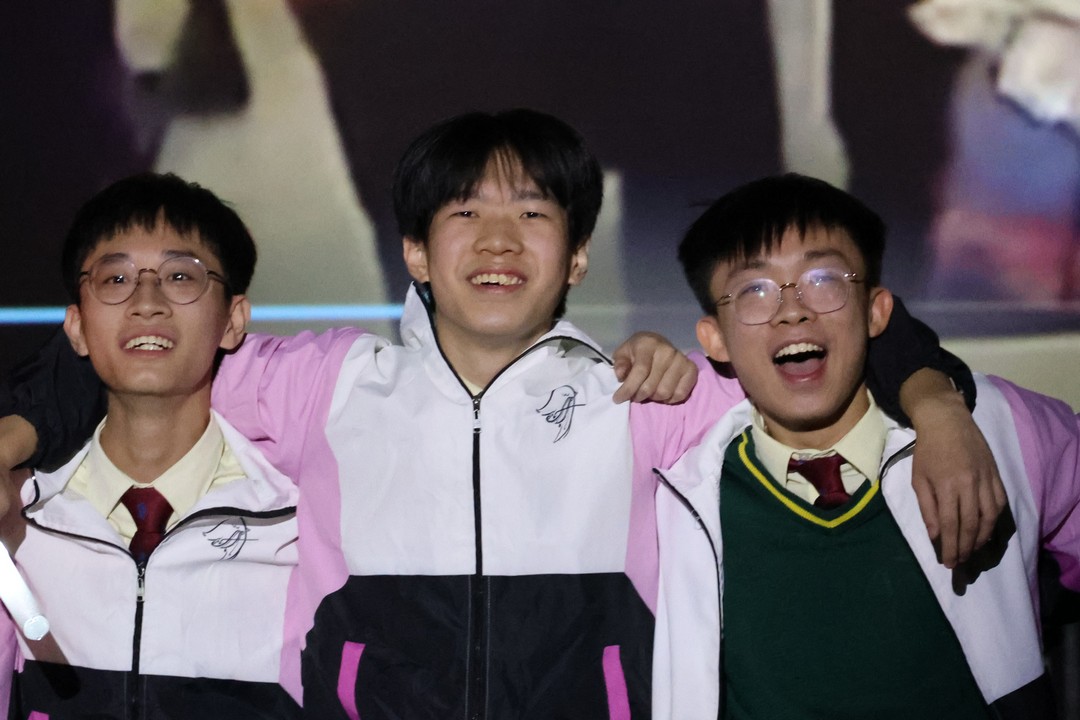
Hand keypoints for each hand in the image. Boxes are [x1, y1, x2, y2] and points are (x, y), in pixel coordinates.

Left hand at [611, 332, 696, 403]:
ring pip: (664, 393)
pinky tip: (663, 394)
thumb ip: (620, 363)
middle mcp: (667, 351)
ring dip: (653, 398)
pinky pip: (680, 394)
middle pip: (651, 386)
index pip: (640, 371)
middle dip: (638, 395)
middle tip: (634, 395)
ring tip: (649, 392)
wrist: (657, 344)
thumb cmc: (637, 351)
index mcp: (648, 344)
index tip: (618, 399)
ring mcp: (681, 361)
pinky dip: (670, 399)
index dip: (628, 388)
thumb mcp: (623, 353)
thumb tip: (621, 375)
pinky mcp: (691, 370)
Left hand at [904, 372, 1006, 567]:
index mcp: (947, 486)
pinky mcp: (996, 476)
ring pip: (989, 518)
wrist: (947, 421)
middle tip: (960, 564)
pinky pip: (1000, 505)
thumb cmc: (927, 451)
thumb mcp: (918, 479)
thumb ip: (927, 508)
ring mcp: (986, 480)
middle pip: (972, 526)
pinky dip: (995, 522)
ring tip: (972, 553)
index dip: (951, 548)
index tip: (949, 564)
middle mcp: (970, 485)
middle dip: (966, 549)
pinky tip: (987, 533)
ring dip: (982, 540)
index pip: (951, 526)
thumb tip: (936, 535)